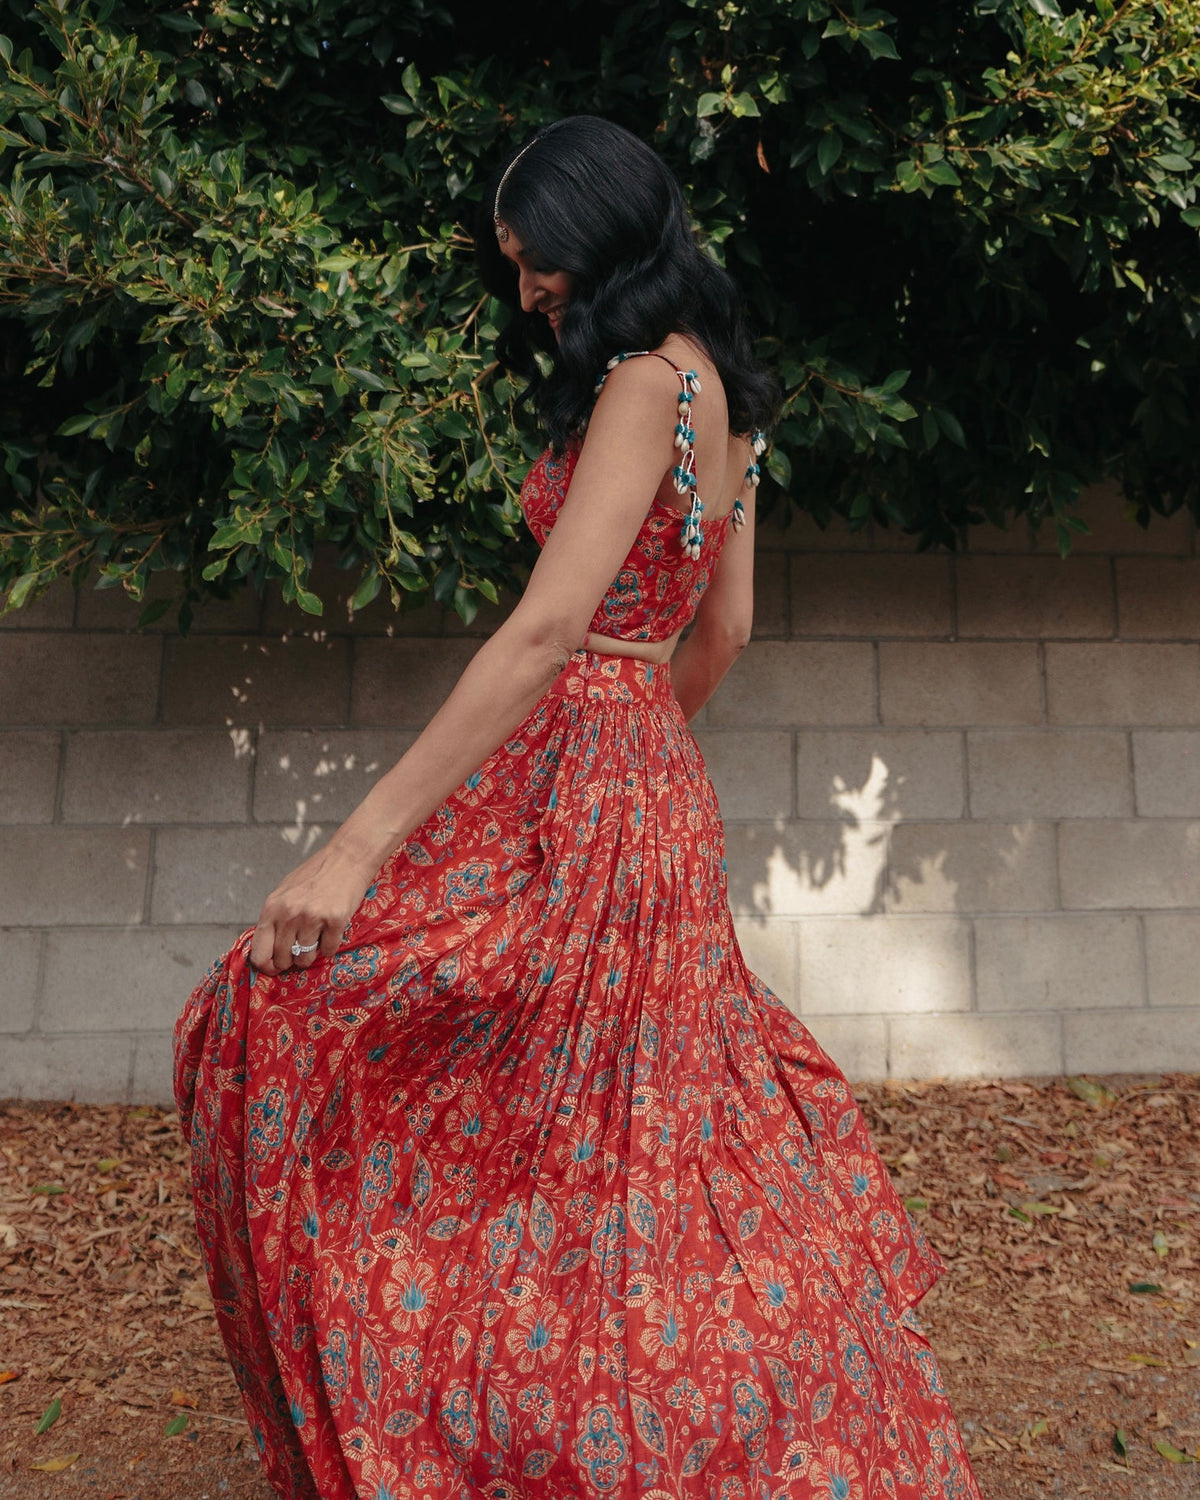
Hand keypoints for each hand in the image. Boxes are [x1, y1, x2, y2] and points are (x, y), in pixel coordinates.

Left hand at [249, 837, 379, 976]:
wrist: (346, 858)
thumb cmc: (315, 875)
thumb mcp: (284, 894)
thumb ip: (274, 919)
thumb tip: (267, 951)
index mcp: (272, 908)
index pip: (259, 952)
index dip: (266, 966)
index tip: (274, 968)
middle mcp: (289, 914)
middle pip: (282, 959)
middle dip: (291, 961)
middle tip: (299, 950)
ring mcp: (313, 918)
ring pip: (305, 959)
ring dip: (311, 954)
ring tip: (317, 937)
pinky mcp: (336, 920)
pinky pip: (329, 950)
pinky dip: (331, 946)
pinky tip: (332, 930)